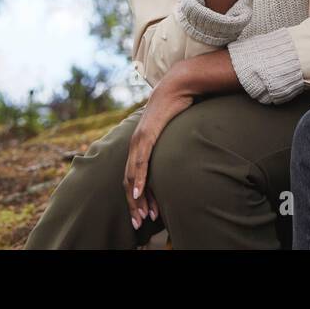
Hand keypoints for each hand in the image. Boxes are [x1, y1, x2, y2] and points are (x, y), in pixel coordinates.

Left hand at [123, 70, 193, 230]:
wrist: (178, 85)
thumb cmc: (179, 106)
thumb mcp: (174, 130)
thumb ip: (172, 142)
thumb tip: (181, 151)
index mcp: (140, 144)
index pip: (133, 176)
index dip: (136, 196)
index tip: (142, 213)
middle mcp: (135, 144)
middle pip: (128, 181)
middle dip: (133, 205)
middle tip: (137, 223)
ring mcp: (139, 140)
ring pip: (131, 176)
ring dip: (136, 198)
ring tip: (140, 214)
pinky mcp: (146, 136)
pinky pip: (140, 162)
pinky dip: (138, 179)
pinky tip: (139, 192)